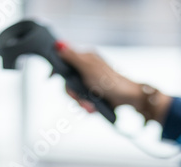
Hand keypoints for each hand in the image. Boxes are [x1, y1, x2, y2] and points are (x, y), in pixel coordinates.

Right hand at [54, 41, 171, 123]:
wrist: (128, 98)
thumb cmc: (110, 81)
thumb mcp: (88, 67)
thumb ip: (73, 57)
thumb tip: (58, 45)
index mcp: (85, 59)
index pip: (65, 62)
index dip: (58, 70)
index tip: (52, 78)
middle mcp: (87, 69)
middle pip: (69, 82)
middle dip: (73, 93)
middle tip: (79, 99)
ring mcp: (91, 82)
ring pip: (76, 93)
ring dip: (81, 102)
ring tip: (89, 107)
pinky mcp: (95, 94)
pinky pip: (84, 100)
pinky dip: (88, 106)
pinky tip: (93, 108)